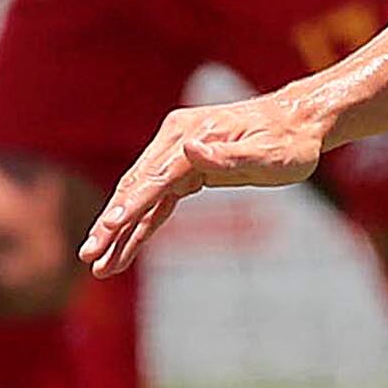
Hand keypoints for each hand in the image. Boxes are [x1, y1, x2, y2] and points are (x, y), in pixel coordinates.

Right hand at [82, 89, 333, 276]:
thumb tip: (189, 149)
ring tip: (98, 265)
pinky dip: (139, 228)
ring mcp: (177, 155)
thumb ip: (230, 156)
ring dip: (119, 232)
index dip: (133, 203)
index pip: (155, 176)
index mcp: (191, 135)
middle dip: (111, 224)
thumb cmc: (290, 142)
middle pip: (136, 187)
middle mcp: (176, 141)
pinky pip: (156, 204)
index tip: (109, 227)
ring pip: (141, 199)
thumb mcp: (269, 154)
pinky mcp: (184, 171)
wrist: (299, 122)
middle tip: (88, 256)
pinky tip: (123, 253)